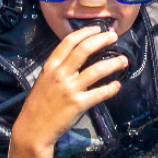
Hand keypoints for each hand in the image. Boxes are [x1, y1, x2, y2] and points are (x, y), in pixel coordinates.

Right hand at [13, 26, 127, 151]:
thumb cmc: (39, 104)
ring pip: (97, 70)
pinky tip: (117, 85)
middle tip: (114, 37)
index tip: (98, 29)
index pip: (69, 42)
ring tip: (124, 60)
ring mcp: (69, 89)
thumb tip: (78, 56)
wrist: (33, 128)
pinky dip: (112, 88)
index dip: (86, 32)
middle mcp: (60, 74)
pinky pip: (101, 92)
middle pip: (84, 49)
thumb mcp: (44, 80)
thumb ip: (59, 68)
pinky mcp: (78, 104)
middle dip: (102, 40)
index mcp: (50, 66)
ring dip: (114, 63)